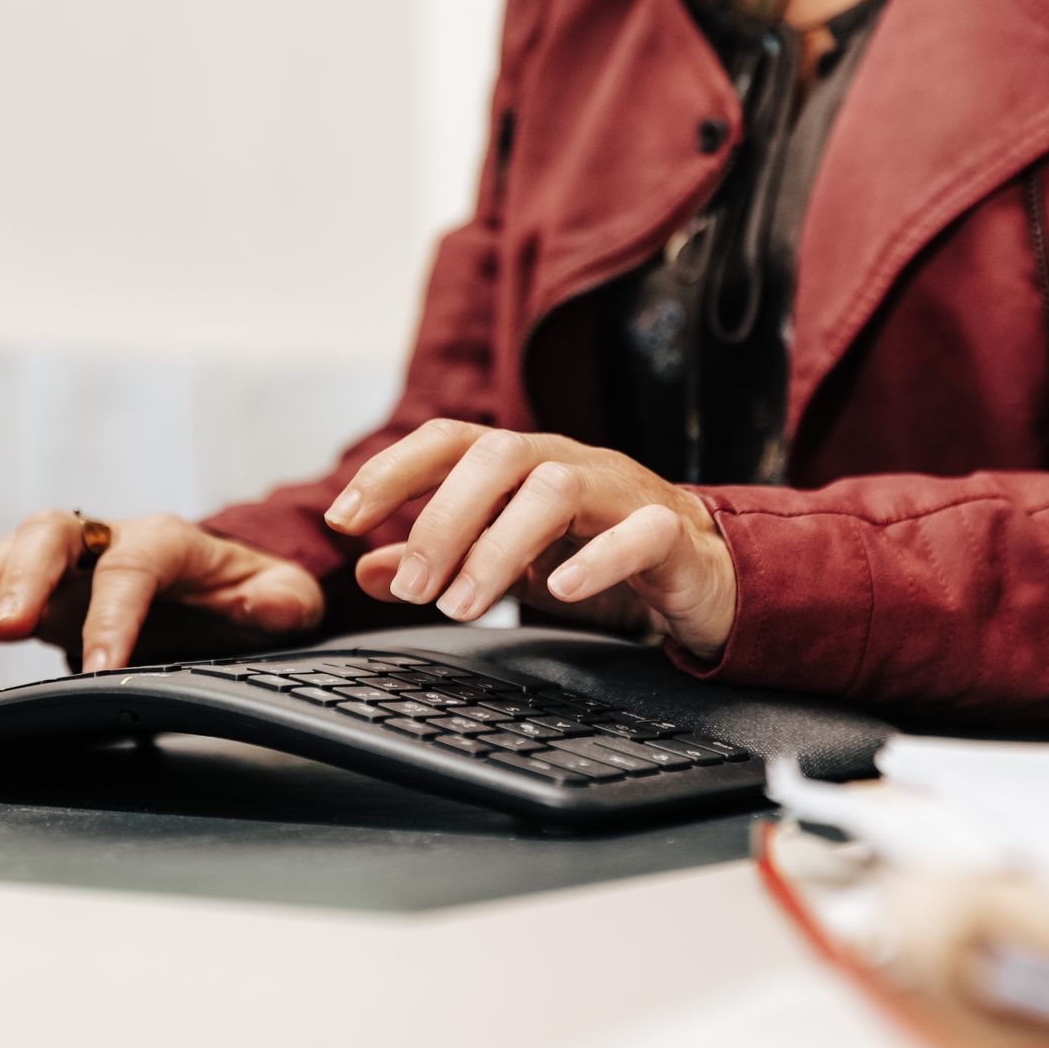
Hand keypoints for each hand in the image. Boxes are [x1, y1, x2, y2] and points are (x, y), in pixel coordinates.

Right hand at [0, 512, 322, 677]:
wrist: (232, 593)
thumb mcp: (288, 598)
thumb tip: (266, 603)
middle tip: (7, 622)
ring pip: (16, 556)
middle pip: (55, 536)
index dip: (113, 615)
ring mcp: (74, 569)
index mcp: (168, 541)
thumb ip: (283, 600)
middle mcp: (110, 542)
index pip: (132, 569)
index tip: (102, 667)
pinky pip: (2, 609)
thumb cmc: (255, 595)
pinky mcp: (51, 601)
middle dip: (26, 575)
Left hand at [322, 420, 736, 660]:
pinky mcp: (668, 533)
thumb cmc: (601, 554)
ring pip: (556, 489)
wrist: (705, 572)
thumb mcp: (510, 559)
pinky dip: (595, 558)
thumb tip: (366, 569)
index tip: (344, 518)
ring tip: (464, 606)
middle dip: (441, 519)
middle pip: (497, 455)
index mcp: (523, 463)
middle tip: (410, 587)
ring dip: (500, 546)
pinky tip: (558, 589)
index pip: (449, 441)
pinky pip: (636, 532)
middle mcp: (567, 462)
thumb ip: (442, 558)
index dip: (391, 471)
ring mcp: (620, 491)